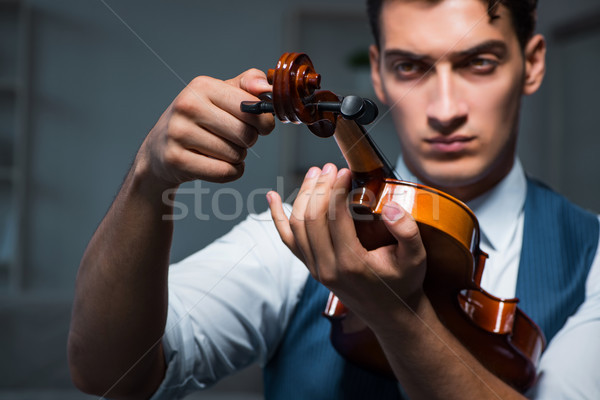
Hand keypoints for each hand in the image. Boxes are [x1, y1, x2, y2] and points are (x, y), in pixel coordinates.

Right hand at [136, 69, 274, 187]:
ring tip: (220, 150)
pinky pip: (225, 172)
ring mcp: (178, 133)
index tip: (259, 126)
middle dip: (248, 142)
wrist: (159, 150)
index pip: (252, 108)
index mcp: (202, 86)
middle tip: (234, 139)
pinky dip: (230, 173)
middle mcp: (187, 106)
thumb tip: (266, 87)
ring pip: (236, 155)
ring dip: (237, 158)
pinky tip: (218, 165)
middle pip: (246, 134)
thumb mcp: (220, 96)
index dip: (264, 122)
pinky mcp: (176, 160)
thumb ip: (248, 85)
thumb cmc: (198, 121)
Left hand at [267, 163, 427, 325]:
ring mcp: (315, 269)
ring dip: (303, 196)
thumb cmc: (404, 283)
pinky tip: (272, 197)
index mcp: (351, 263)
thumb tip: (390, 207)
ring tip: (314, 173)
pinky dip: (278, 217)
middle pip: (311, 218)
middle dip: (318, 188)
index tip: (344, 171)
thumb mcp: (416, 258)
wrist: (390, 314)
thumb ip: (407, 231)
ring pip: (296, 226)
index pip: (334, 218)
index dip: (336, 190)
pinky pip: (288, 240)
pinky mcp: (311, 267)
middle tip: (329, 167)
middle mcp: (327, 267)